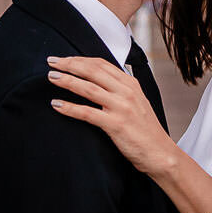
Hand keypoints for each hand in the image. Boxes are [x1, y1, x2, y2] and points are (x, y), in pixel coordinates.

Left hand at [46, 56, 176, 176]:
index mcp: (131, 84)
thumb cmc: (146, 131)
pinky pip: (87, 113)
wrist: (160, 153)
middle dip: (69, 64)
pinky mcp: (116, 125)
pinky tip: (56, 105)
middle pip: (93, 71)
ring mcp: (122, 107)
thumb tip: (98, 81)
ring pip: (88, 88)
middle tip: (51, 62)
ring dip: (67, 81)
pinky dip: (69, 107)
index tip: (64, 59)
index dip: (80, 59)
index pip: (101, 64)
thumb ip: (120, 90)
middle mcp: (127, 92)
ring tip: (51, 77)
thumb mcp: (136, 103)